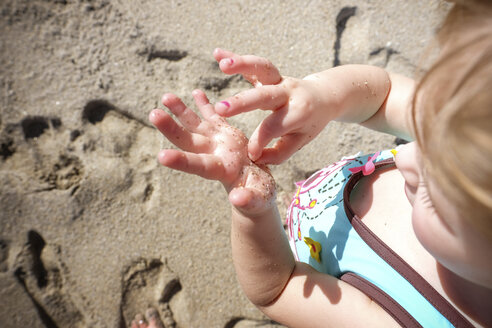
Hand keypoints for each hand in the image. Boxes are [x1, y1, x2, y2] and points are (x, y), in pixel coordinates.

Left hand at [149, 89, 275, 213]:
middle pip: (188, 140)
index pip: (197, 165)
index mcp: (220, 170)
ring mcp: (217, 142)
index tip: (161, 156)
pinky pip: (213, 116)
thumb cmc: (258, 196)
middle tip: (153, 114)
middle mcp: (212, 154)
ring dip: (181, 110)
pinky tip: (195, 92)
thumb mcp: (258, 199)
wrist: (256, 185)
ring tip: (166, 97)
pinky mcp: (225, 133)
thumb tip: (238, 199)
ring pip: (195, 124)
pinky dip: (204, 105)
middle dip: (171, 128)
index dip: (180, 160)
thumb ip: (248, 200)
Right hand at [213, 48, 336, 163]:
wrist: (325, 96)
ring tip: (223, 65)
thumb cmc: (309, 123)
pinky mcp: (270, 73)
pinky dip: (235, 56)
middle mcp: (289, 93)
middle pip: (265, 95)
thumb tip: (254, 157)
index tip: (249, 153)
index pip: (273, 127)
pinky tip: (217, 53)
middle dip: (242, 101)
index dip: (259, 142)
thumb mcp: (300, 141)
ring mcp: (280, 79)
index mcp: (299, 112)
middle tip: (220, 109)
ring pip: (263, 68)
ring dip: (242, 64)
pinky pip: (253, 64)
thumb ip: (279, 153)